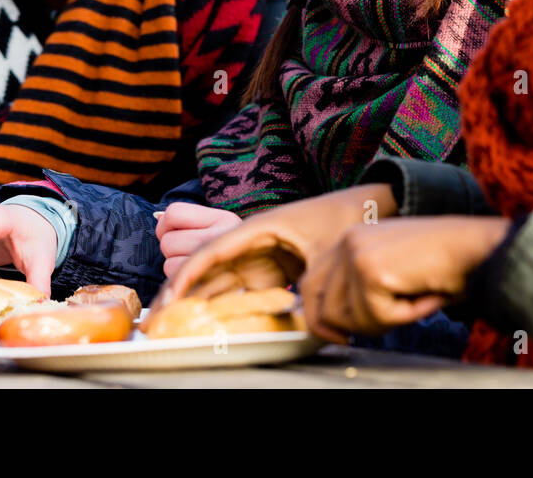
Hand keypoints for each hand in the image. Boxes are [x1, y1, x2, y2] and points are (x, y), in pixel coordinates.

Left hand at [156, 203, 242, 278]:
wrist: (255, 270)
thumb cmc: (227, 247)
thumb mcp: (216, 226)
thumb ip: (187, 218)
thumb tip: (157, 216)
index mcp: (223, 218)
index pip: (173, 213)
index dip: (165, 224)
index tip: (174, 231)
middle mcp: (221, 238)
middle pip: (167, 240)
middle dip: (170, 246)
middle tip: (184, 250)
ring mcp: (215, 262)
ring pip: (168, 261)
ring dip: (173, 263)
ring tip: (191, 262)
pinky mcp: (206, 282)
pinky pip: (175, 278)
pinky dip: (178, 277)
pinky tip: (193, 275)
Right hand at [157, 184, 396, 304]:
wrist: (376, 205)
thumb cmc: (350, 218)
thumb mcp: (326, 256)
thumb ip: (310, 289)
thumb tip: (298, 318)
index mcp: (261, 228)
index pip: (211, 251)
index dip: (186, 277)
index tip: (167, 301)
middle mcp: (256, 240)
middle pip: (208, 267)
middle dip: (180, 294)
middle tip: (156, 322)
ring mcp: (264, 254)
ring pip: (221, 279)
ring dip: (197, 301)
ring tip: (171, 327)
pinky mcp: (275, 267)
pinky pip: (241, 287)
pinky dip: (222, 303)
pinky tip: (207, 324)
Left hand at [299, 215, 509, 342]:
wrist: (473, 247)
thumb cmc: (440, 263)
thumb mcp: (389, 270)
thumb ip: (357, 288)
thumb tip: (332, 323)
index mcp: (347, 239)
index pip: (310, 286)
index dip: (320, 319)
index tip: (340, 336)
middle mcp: (345, 241)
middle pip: (321, 307)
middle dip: (349, 327)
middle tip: (384, 323)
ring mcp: (356, 253)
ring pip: (348, 319)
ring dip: (384, 322)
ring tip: (413, 300)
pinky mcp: (371, 269)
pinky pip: (377, 317)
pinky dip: (405, 316)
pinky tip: (423, 296)